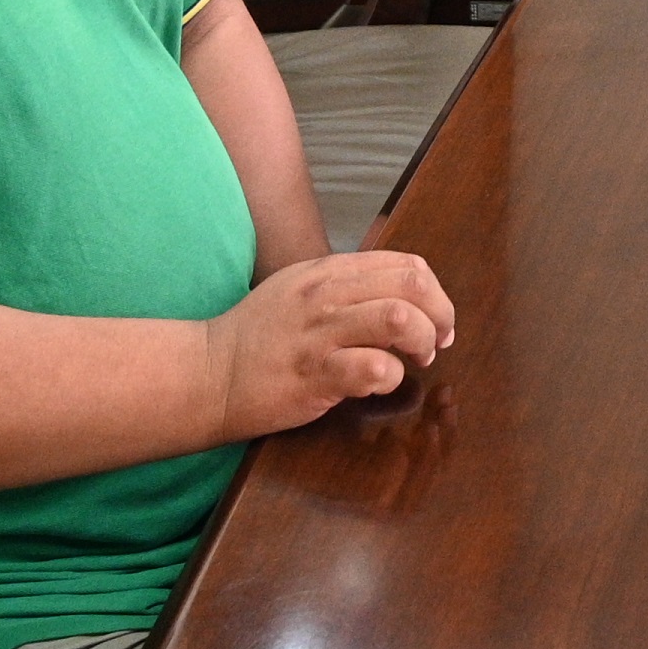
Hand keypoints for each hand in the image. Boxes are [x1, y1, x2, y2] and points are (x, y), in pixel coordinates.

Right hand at [207, 251, 456, 439]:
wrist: (207, 375)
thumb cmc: (256, 337)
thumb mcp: (299, 290)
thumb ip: (346, 286)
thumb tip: (401, 296)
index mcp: (328, 271)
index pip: (407, 265)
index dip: (435, 293)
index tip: (437, 319)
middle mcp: (326, 295)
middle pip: (412, 286)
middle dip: (440, 315)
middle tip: (436, 343)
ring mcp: (320, 333)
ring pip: (399, 318)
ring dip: (422, 342)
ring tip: (415, 360)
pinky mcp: (314, 374)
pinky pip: (375, 368)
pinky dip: (391, 377)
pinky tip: (380, 383)